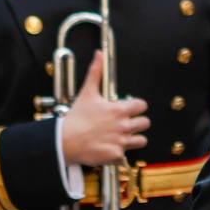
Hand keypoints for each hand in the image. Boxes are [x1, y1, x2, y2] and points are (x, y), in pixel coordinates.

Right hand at [60, 51, 148, 165]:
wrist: (64, 141)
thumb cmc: (75, 117)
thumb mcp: (87, 92)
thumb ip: (95, 72)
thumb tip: (99, 54)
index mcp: (120, 110)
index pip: (142, 106)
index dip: (136, 107)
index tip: (129, 109)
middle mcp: (124, 126)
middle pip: (145, 123)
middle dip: (138, 122)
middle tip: (126, 123)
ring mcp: (121, 141)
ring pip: (141, 140)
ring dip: (134, 139)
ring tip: (121, 137)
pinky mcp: (116, 155)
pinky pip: (125, 155)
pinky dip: (118, 153)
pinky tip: (109, 148)